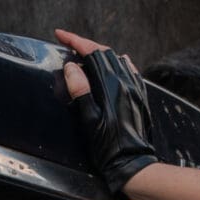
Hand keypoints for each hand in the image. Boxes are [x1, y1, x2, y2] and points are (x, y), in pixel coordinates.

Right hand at [53, 27, 159, 194]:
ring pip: (118, 60)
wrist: (133, 164)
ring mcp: (136, 90)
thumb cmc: (109, 147)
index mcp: (112, 86)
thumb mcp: (88, 119)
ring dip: (100, 53)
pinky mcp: (140, 98)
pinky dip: (118, 63)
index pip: (93, 53)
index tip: (60, 35)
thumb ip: (80, 90)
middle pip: (106, 53)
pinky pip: (131, 71)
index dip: (75, 41)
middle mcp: (127, 83)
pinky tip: (116, 62)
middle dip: (85, 44)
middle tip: (68, 42)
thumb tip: (72, 66)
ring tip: (84, 52)